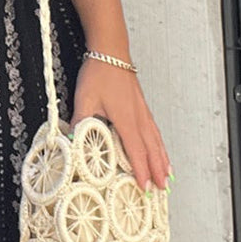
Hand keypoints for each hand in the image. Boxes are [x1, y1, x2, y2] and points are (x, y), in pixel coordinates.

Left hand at [68, 56, 171, 192]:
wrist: (111, 51)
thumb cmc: (100, 72)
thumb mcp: (84, 99)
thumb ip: (80, 122)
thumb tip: (73, 142)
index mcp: (125, 118)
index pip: (135, 150)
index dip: (140, 170)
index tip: (144, 186)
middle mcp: (138, 117)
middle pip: (151, 149)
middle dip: (156, 171)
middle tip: (161, 190)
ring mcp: (143, 112)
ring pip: (156, 141)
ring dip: (162, 160)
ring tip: (167, 176)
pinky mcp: (142, 108)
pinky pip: (155, 131)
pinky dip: (161, 144)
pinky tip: (161, 150)